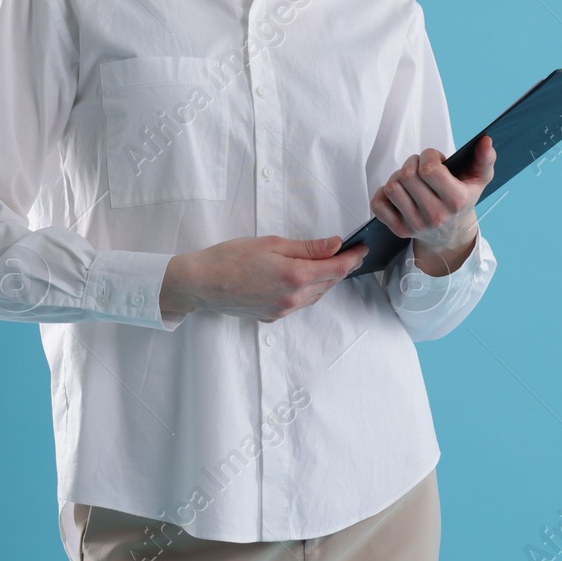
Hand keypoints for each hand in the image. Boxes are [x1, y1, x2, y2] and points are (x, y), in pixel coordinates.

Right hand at [159, 234, 366, 322]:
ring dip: (327, 280)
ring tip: (331, 264)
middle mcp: (293, 299)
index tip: (362, 248)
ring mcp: (283, 310)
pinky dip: (310, 290)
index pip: (337, 269)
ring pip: (316, 295)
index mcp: (295, 277)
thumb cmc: (230, 258)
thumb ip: (307, 247)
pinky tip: (306, 279)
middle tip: (351, 252)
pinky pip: (301, 303)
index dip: (353, 258)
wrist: (199, 284)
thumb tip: (335, 244)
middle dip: (342, 267)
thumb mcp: (272, 244)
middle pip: (329, 283)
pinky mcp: (272, 316)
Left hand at [371, 135, 496, 275]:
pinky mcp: (400, 230)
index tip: (435, 159)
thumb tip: (485, 140)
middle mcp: (436, 215)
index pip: (429, 169)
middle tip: (421, 167)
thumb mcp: (479, 179)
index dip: (428, 156)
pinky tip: (400, 193)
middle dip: (413, 162)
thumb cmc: (463, 199)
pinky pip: (378, 204)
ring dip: (398, 177)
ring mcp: (416, 224)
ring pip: (392, 187)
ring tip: (411, 180)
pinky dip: (384, 194)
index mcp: (456, 200)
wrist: (451, 234)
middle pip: (407, 175)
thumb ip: (485, 158)